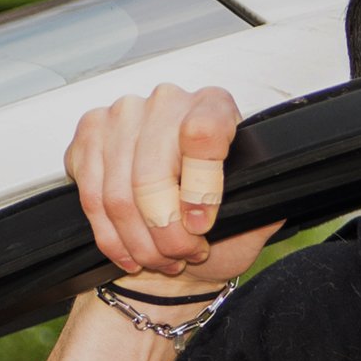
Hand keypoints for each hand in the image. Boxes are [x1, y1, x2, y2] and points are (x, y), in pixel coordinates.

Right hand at [65, 83, 280, 285]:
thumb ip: (262, 201)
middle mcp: (167, 100)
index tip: (201, 225)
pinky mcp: (89, 136)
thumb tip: (271, 191)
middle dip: (166, 232)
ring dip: (140, 242)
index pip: (202, 134)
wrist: (175, 233)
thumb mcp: (253, 215)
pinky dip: (112, 238)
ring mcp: (123, 114)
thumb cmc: (217, 225)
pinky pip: (91, 197)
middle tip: (182, 255)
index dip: (199, 188)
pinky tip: (131, 253)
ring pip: (119, 194)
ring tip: (160, 260)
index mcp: (214, 104)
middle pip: (152, 175)